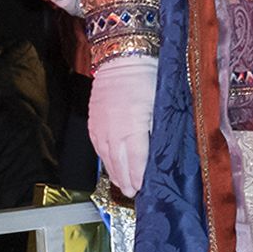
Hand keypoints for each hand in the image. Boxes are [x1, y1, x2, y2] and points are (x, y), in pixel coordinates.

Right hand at [89, 51, 157, 199]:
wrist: (122, 58)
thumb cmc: (147, 77)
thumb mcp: (159, 103)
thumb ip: (157, 129)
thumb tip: (159, 152)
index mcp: (132, 125)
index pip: (136, 158)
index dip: (138, 175)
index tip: (142, 188)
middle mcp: (113, 129)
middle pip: (119, 161)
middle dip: (126, 179)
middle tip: (133, 193)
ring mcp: (100, 125)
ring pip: (106, 156)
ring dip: (114, 172)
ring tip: (122, 185)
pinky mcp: (93, 120)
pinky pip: (97, 145)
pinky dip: (104, 158)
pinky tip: (109, 166)